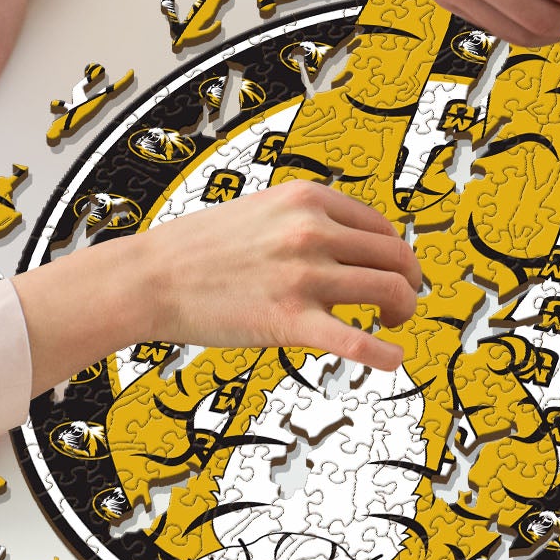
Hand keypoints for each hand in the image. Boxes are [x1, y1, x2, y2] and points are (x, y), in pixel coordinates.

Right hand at [133, 182, 422, 372]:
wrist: (150, 276)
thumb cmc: (200, 247)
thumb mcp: (263, 208)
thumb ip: (307, 219)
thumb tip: (351, 242)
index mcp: (307, 199)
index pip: (381, 226)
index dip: (395, 253)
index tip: (393, 271)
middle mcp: (312, 232)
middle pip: (395, 256)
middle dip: (408, 281)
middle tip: (402, 300)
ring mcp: (303, 276)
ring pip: (388, 290)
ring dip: (402, 310)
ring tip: (393, 323)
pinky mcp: (289, 321)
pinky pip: (355, 341)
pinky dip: (384, 354)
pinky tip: (394, 360)